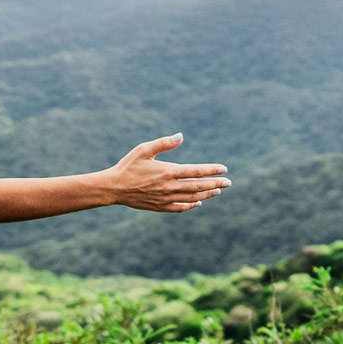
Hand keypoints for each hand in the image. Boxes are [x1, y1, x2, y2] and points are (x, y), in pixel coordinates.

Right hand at [107, 133, 229, 211]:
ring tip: (217, 191)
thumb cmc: (128, 166)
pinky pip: (180, 207)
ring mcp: (166, 198)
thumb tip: (181, 136)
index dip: (212, 170)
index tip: (224, 169)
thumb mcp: (144, 149)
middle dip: (215, 183)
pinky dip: (191, 205)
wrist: (114, 187)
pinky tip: (198, 202)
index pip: (196, 171)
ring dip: (207, 194)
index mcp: (168, 171)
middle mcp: (170, 186)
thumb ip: (164, 143)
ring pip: (192, 197)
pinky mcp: (160, 207)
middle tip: (228, 182)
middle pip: (199, 186)